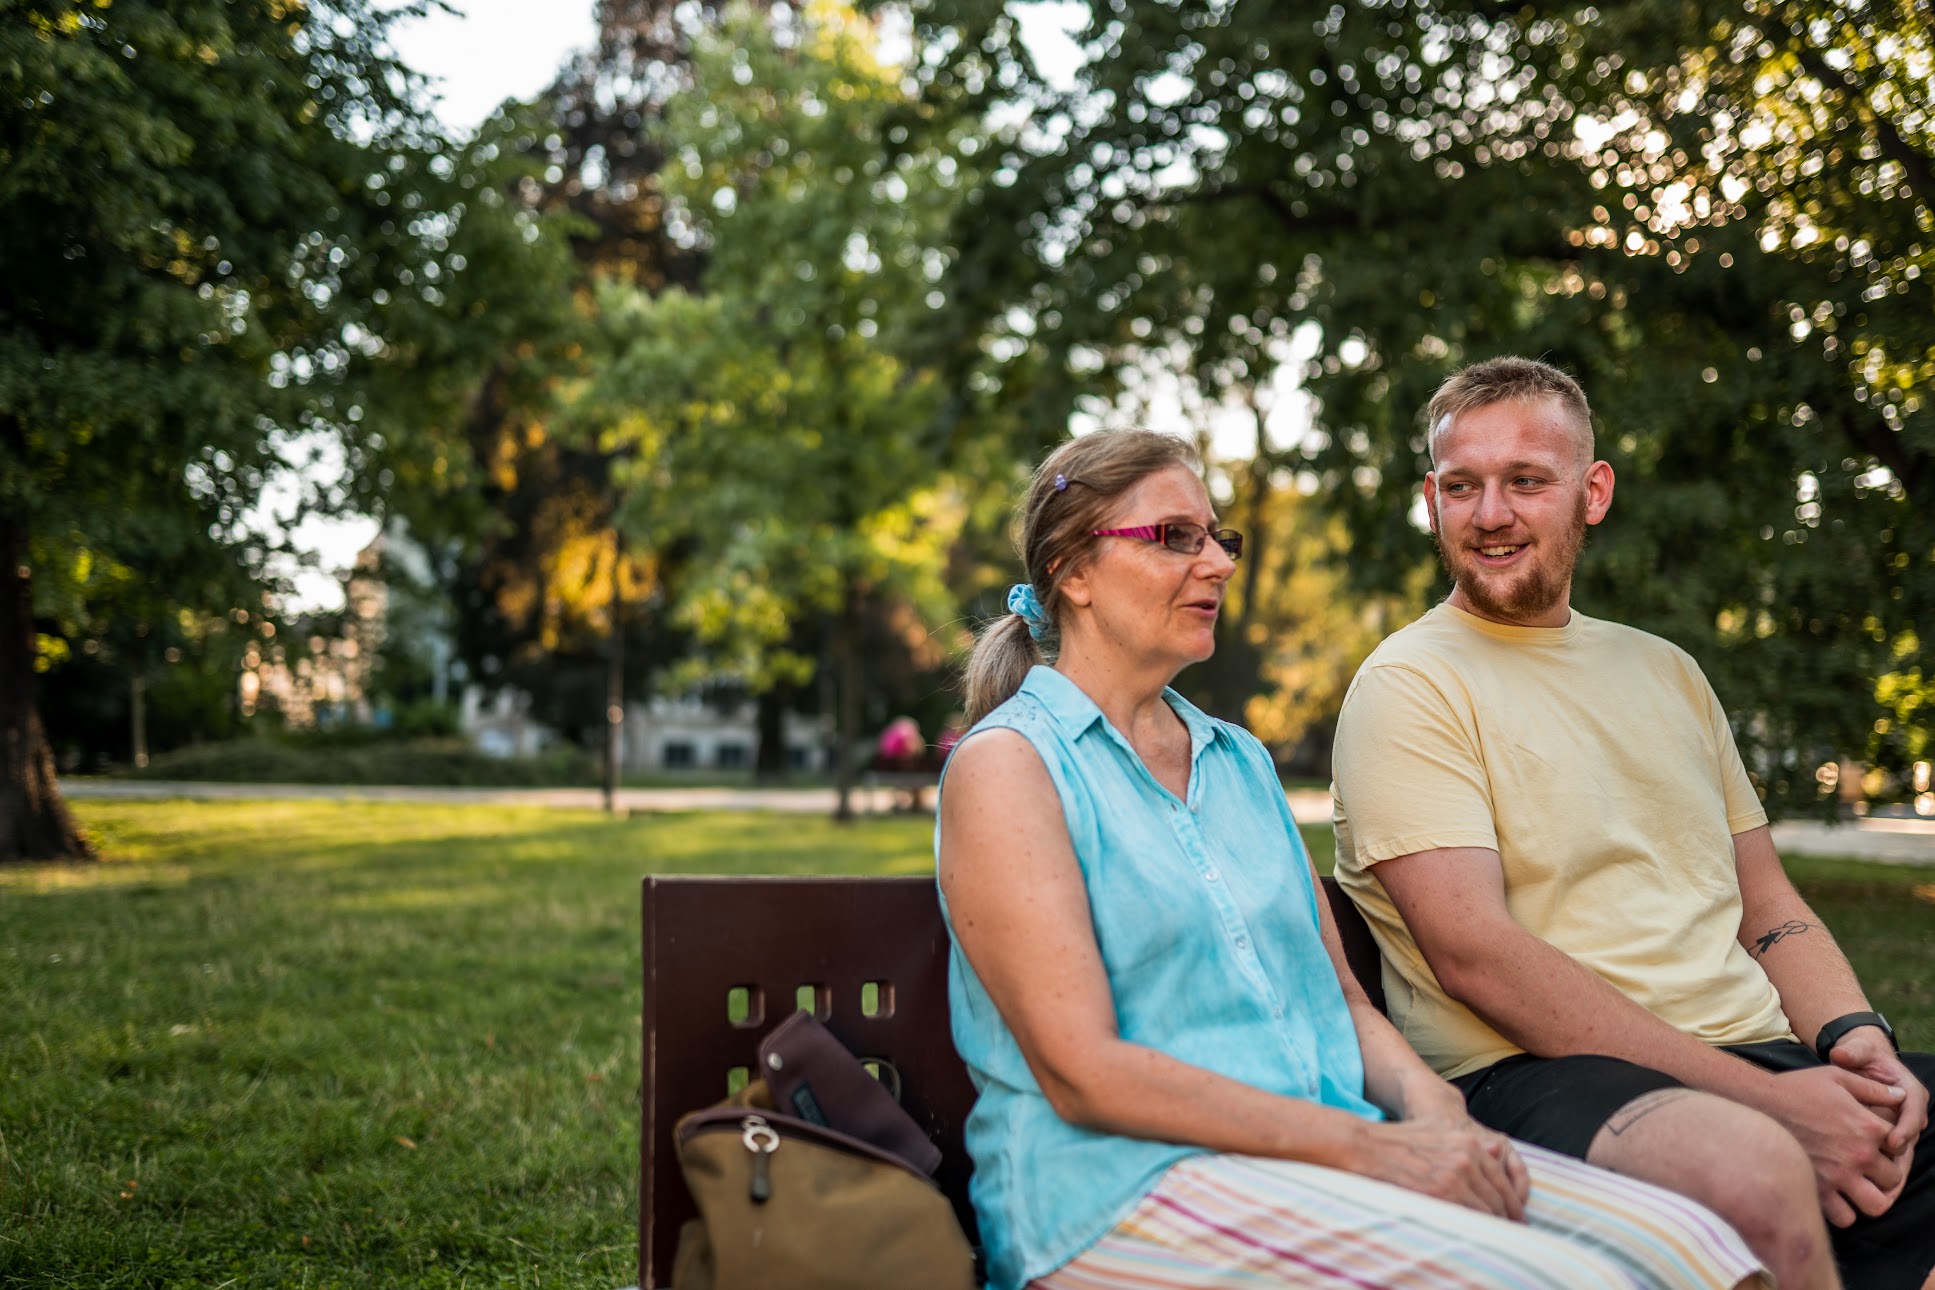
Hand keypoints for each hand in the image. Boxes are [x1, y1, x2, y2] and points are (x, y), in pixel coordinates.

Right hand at [1349, 1118, 1529, 1220]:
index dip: (1511, 1201)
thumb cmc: (1397, 1142)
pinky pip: (1468, 1216)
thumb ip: (1466, 1146)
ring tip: (1497, 1238)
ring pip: (1487, 1210)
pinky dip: (1476, 1228)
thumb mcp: (1437, 1133)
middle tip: (1511, 1230)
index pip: (1502, 1178)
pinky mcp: (1439, 1192)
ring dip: (1494, 1226)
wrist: (1365, 1145)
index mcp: (1468, 1143)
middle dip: (1507, 1216)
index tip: (1515, 1215)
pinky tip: (1477, 1235)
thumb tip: (1495, 1155)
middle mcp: (1466, 1158)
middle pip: (1498, 1196)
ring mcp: (1454, 1176)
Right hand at [1763, 1065, 1907, 1225]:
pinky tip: (1834, 1196)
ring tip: (1855, 1187)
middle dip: (1883, 1174)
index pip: (1900, 1148)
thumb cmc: (1795, 1088)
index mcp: (1867, 1127)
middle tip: (1866, 1167)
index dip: (1890, 1145)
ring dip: (1869, 1197)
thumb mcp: (1836, 1077)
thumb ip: (1872, 1087)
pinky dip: (1844, 1211)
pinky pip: (1845, 1217)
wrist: (1754, 1104)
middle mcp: (1858, 1155)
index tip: (1875, 1142)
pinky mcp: (1818, 1191)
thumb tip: (1900, 1095)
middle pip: (1893, 1180)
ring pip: (1876, 1205)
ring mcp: (1839, 1176)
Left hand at [1830, 1031, 1926, 1197]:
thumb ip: (1853, 1052)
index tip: (1890, 1143)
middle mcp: (1909, 1115)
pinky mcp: (1889, 1144)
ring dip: (1891, 1180)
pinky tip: (1869, 1198)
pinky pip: (1889, 1166)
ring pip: (1901, 1160)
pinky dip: (1881, 1182)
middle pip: (1909, 1144)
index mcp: (1909, 1093)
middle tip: (1885, 1181)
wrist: (1862, 1063)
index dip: (1904, 1129)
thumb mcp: (1857, 1051)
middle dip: (1898, 1163)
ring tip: (1880, 1199)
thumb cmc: (1861, 1057)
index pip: (1913, 1113)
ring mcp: (1900, 1131)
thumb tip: (1841, 1055)